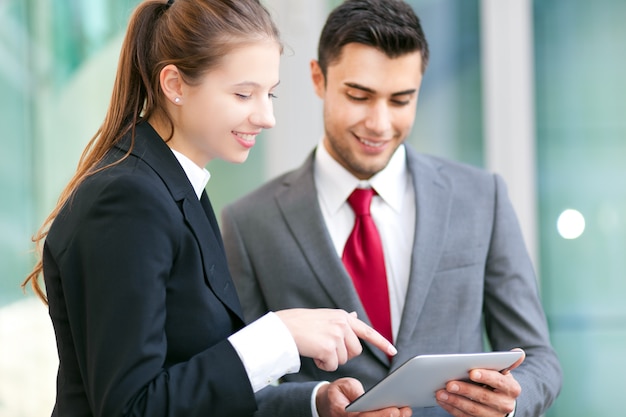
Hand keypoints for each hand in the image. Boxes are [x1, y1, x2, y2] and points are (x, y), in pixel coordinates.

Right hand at [275, 309, 396, 370]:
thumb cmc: (301, 324)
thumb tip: (356, 316)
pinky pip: (333, 366)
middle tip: (327, 349)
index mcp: (343, 317)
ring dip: (332, 360)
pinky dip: (324, 365)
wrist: (284, 328)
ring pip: (344, 360)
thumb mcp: (325, 317)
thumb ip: (342, 320)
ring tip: (318, 349)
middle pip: (356, 351)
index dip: (382, 342)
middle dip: (344, 355)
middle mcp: (343, 324)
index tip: (393, 351)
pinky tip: (315, 355)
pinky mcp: (329, 347)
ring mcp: (337, 335)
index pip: (368, 331)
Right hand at [316, 378, 411, 416]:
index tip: (395, 410)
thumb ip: (355, 391)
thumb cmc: (337, 393)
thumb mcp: (343, 386)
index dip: (381, 415)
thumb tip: (368, 397)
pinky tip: (400, 413)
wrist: (327, 403)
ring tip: (406, 411)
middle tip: (405, 410)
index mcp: (344, 415)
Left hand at [435, 348, 524, 416]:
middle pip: (483, 397)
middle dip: (465, 390)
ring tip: (440, 392)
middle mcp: (505, 404)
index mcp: (512, 389)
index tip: (471, 372)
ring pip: (473, 410)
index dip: (485, 377)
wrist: (502, 402)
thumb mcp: (504, 372)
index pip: (499, 382)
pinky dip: (452, 409)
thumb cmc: (498, 382)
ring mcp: (494, 416)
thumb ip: (507, 362)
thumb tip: (518, 352)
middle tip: (448, 383)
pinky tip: (442, 401)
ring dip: (455, 401)